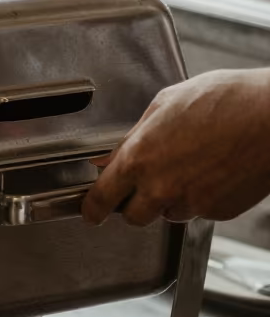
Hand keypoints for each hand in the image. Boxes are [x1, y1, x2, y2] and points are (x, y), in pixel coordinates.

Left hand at [82, 69, 269, 226]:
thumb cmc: (227, 100)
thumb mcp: (166, 103)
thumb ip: (134, 135)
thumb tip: (111, 156)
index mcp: (140, 158)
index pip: (101, 198)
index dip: (92, 208)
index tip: (90, 211)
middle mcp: (161, 187)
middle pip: (132, 216)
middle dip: (134, 204)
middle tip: (145, 184)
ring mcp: (191, 203)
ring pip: (167, 214)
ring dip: (169, 199)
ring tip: (190, 166)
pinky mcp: (218, 211)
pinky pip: (198, 211)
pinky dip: (200, 198)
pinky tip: (211, 170)